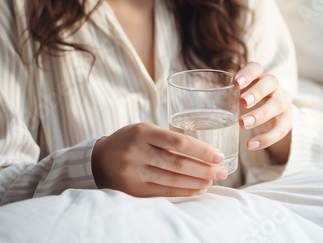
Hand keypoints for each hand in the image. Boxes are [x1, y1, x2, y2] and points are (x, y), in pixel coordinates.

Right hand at [91, 123, 227, 196]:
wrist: (99, 160)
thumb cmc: (130, 141)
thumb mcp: (145, 130)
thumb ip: (168, 139)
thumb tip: (204, 152)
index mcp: (142, 132)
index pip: (178, 141)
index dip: (201, 150)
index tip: (219, 156)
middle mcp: (137, 152)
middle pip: (178, 163)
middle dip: (205, 169)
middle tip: (222, 172)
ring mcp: (134, 172)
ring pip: (173, 180)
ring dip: (198, 182)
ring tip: (213, 181)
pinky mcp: (134, 189)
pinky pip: (164, 192)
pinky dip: (184, 191)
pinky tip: (198, 189)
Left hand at [233, 62, 292, 162]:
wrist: (270, 117)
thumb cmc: (246, 104)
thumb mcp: (236, 98)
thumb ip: (223, 98)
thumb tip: (194, 104)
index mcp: (258, 77)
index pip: (256, 68)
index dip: (247, 73)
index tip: (236, 83)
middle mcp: (273, 87)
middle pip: (271, 82)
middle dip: (257, 92)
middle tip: (242, 103)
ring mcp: (282, 102)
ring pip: (278, 104)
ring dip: (261, 114)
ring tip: (242, 124)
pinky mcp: (287, 120)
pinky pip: (281, 129)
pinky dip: (265, 138)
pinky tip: (250, 145)